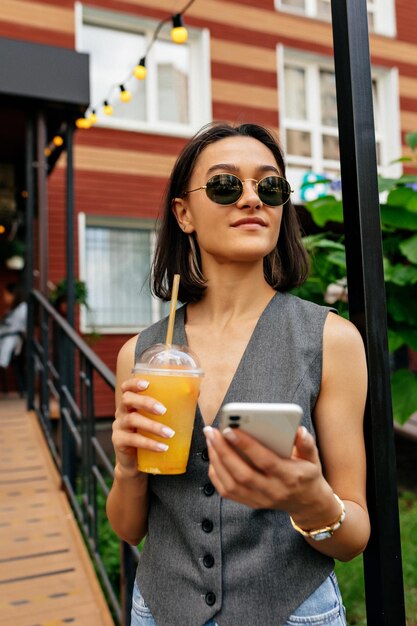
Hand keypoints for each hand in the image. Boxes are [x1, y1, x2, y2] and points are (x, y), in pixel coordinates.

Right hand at [112, 378, 174, 476]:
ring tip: (169, 433)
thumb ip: (173, 406)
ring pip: (132, 420)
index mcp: (131, 403)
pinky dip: (149, 443)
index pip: (127, 387)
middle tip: (163, 410)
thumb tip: (196, 392)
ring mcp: (119, 427)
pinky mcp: (119, 442)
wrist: (135, 463)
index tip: (147, 384)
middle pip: (127, 399)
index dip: (134, 383)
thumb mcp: (157, 420)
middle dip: (146, 402)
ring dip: (152, 426)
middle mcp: (122, 412)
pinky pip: (133, 440)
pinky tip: (162, 447)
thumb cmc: (149, 435)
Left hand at [203, 425, 331, 515]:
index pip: (265, 461)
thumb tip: (298, 430)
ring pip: (231, 484)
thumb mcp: (313, 457)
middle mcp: (273, 491)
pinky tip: (213, 455)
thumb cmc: (306, 473)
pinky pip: (226, 491)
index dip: (246, 445)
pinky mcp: (250, 503)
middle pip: (242, 474)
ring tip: (210, 439)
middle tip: (211, 432)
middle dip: (223, 451)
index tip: (229, 429)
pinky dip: (216, 473)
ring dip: (216, 460)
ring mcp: (260, 500)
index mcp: (289, 477)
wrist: (306, 503)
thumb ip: (306, 443)